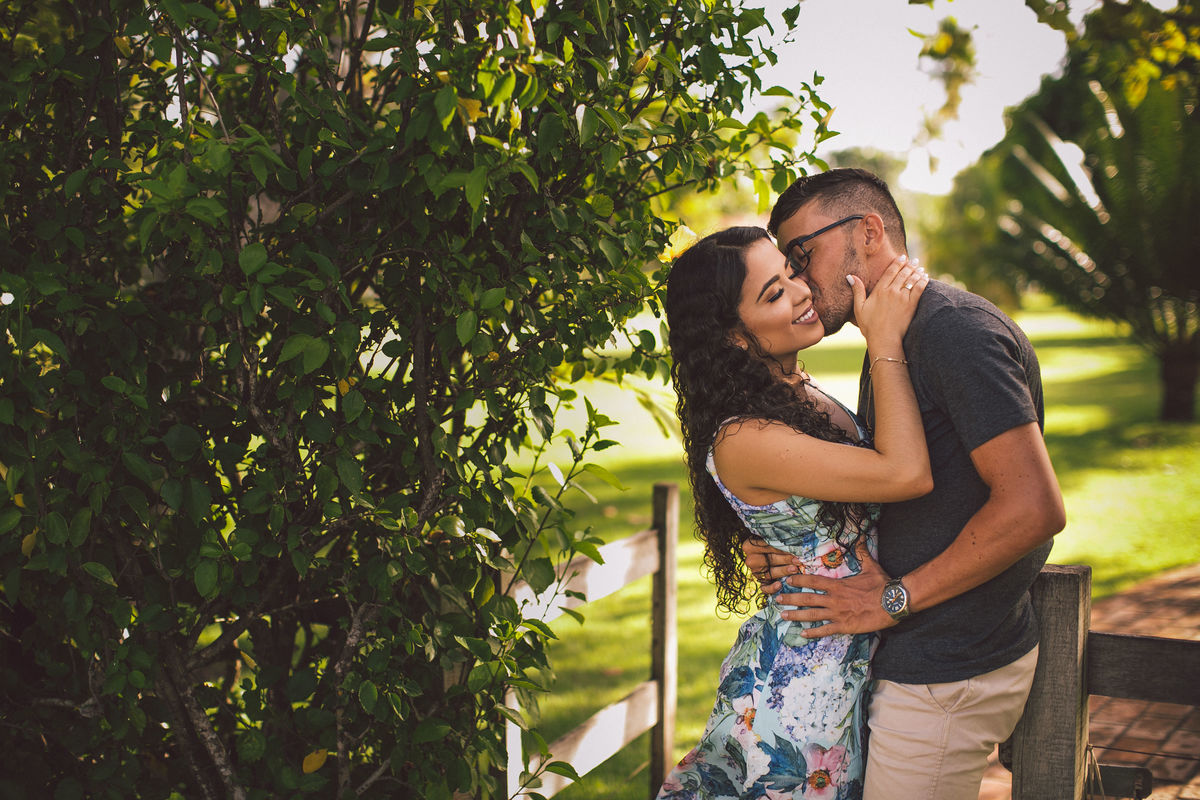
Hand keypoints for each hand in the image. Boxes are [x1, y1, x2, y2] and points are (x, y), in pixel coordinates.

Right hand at [742, 536, 798, 595]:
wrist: (765, 554)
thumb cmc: (771, 544)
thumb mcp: (771, 540)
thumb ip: (777, 541)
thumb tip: (793, 541)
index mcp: (750, 546)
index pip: (767, 546)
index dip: (781, 547)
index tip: (794, 548)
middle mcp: (751, 560)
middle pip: (770, 559)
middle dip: (785, 559)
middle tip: (797, 560)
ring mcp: (755, 572)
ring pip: (770, 573)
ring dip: (783, 571)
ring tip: (795, 569)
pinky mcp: (760, 582)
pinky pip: (764, 588)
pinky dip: (772, 588)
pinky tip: (779, 585)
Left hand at [775, 546, 895, 637]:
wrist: (893, 602)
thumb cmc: (882, 584)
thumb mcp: (870, 566)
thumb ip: (862, 552)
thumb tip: (860, 536)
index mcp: (838, 585)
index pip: (812, 581)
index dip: (798, 580)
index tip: (787, 580)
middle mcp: (834, 599)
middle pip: (807, 598)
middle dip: (790, 598)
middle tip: (777, 599)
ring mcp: (838, 614)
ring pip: (812, 615)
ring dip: (796, 615)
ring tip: (783, 615)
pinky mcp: (845, 626)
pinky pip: (825, 630)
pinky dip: (813, 632)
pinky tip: (803, 633)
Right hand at [853, 254, 927, 351]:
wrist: (884, 339)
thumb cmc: (869, 326)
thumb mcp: (859, 308)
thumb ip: (857, 290)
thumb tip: (850, 276)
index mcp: (879, 291)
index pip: (890, 272)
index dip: (897, 263)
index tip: (902, 257)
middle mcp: (892, 291)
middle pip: (903, 274)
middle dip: (909, 265)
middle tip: (914, 261)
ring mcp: (903, 298)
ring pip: (912, 280)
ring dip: (917, 272)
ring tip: (920, 268)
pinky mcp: (911, 305)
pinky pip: (919, 289)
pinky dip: (923, 282)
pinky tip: (925, 278)